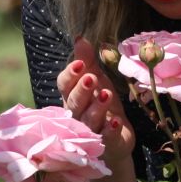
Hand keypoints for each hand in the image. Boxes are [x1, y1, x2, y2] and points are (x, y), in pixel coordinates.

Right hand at [56, 37, 135, 163]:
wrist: (115, 139)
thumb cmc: (101, 105)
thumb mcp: (97, 80)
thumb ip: (87, 61)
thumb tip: (80, 37)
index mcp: (72, 97)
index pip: (64, 85)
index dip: (70, 75)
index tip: (80, 64)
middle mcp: (77, 115)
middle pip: (74, 103)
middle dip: (82, 90)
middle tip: (91, 78)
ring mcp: (90, 131)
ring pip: (88, 120)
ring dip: (97, 107)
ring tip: (107, 94)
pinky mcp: (105, 144)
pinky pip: (105, 138)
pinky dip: (110, 130)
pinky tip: (116, 122)